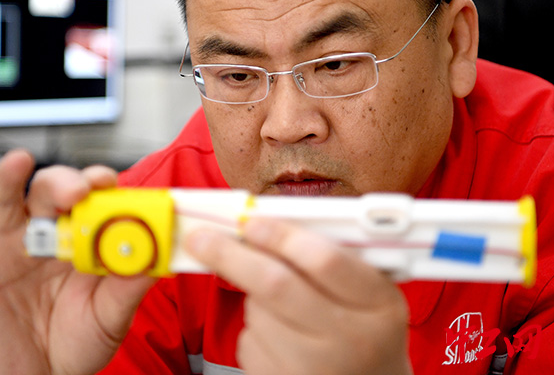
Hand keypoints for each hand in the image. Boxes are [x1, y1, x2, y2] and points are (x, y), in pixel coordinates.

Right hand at [0, 149, 153, 374]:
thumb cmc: (79, 340)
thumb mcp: (111, 316)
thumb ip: (128, 287)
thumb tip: (154, 259)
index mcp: (82, 236)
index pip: (92, 197)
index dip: (100, 184)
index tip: (110, 183)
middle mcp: (45, 231)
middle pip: (50, 190)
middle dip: (64, 183)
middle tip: (77, 191)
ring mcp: (8, 244)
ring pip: (5, 199)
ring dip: (10, 177)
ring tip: (19, 163)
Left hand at [186, 218, 412, 374]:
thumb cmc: (364, 324)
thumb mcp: (367, 288)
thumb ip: (328, 252)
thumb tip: (261, 219)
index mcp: (378, 304)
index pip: (324, 260)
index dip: (281, 235)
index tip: (250, 221)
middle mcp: (350, 341)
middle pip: (276, 285)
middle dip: (231, 255)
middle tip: (201, 237)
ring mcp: (316, 370)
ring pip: (257, 311)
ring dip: (252, 295)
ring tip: (278, 300)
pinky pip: (249, 342)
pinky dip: (254, 327)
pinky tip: (279, 333)